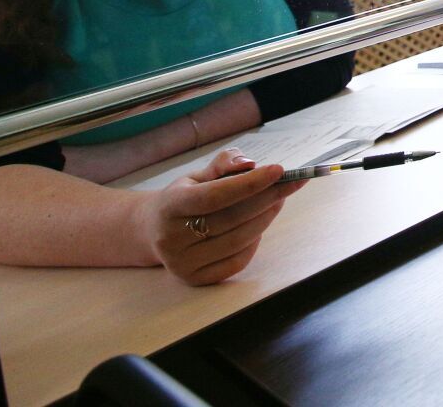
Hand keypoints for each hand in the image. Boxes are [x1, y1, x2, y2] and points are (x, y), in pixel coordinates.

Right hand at [133, 147, 304, 284]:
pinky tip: (260, 225)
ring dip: (265, 218)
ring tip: (278, 200)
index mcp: (170, 206)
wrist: (153, 230)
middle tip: (290, 184)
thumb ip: (223, 164)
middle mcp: (172, 238)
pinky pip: (236, 262)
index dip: (249, 184)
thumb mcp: (196, 176)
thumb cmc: (183, 197)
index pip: (214, 196)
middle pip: (230, 219)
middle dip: (266, 199)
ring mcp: (182, 263)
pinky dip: (254, 242)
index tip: (279, 170)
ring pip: (237, 241)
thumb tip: (249, 165)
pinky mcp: (194, 279)